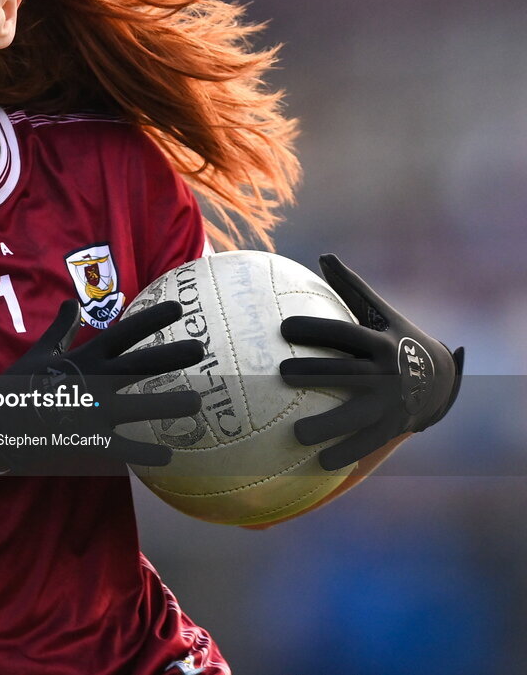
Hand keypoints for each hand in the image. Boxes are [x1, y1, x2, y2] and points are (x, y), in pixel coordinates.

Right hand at [0, 299, 203, 474]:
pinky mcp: (87, 441)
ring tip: (197, 402)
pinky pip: (123, 449)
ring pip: (139, 406)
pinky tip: (168, 457)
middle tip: (200, 348)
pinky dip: (146, 454)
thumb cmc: (15, 388)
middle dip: (171, 356)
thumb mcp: (39, 352)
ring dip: (169, 404)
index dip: (152, 319)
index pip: (124, 332)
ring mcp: (92, 411)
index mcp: (84, 358)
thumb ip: (62, 329)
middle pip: (140, 365)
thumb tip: (73, 301)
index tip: (178, 307)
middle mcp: (94, 381)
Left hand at [280, 254, 463, 470]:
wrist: (440, 375)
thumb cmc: (394, 338)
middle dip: (313, 373)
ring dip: (326, 427)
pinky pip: (367, 443)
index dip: (314, 329)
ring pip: (355, 416)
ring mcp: (390, 402)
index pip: (342, 333)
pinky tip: (319, 465)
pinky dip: (345, 455)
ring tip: (295, 435)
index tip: (282, 328)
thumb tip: (324, 255)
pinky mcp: (393, 426)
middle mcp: (385, 372)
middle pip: (345, 373)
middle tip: (279, 373)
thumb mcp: (379, 312)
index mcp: (378, 342)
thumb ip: (350, 287)